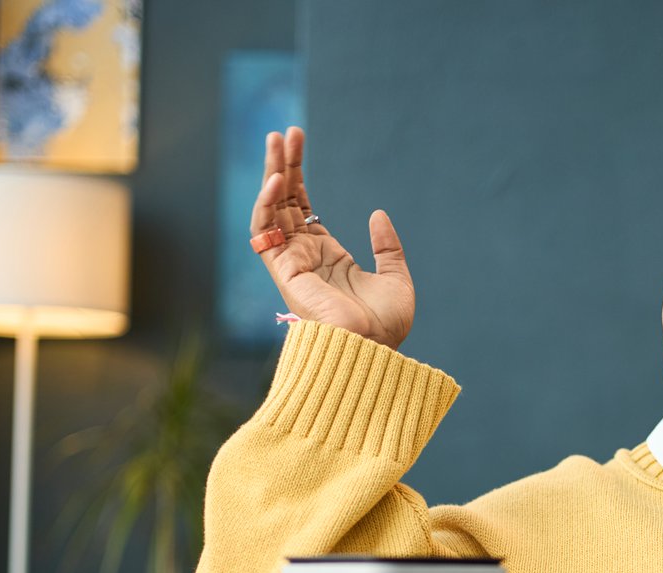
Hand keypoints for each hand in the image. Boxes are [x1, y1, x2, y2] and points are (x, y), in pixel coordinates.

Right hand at [250, 126, 414, 348]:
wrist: (374, 350)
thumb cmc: (386, 326)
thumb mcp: (396, 278)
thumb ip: (387, 247)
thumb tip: (377, 214)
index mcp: (326, 257)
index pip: (302, 206)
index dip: (299, 174)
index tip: (299, 140)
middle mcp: (304, 257)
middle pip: (284, 202)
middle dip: (283, 165)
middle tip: (284, 132)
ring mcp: (291, 263)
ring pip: (271, 211)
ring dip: (271, 175)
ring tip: (277, 141)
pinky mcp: (284, 272)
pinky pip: (266, 233)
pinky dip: (267, 205)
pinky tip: (279, 180)